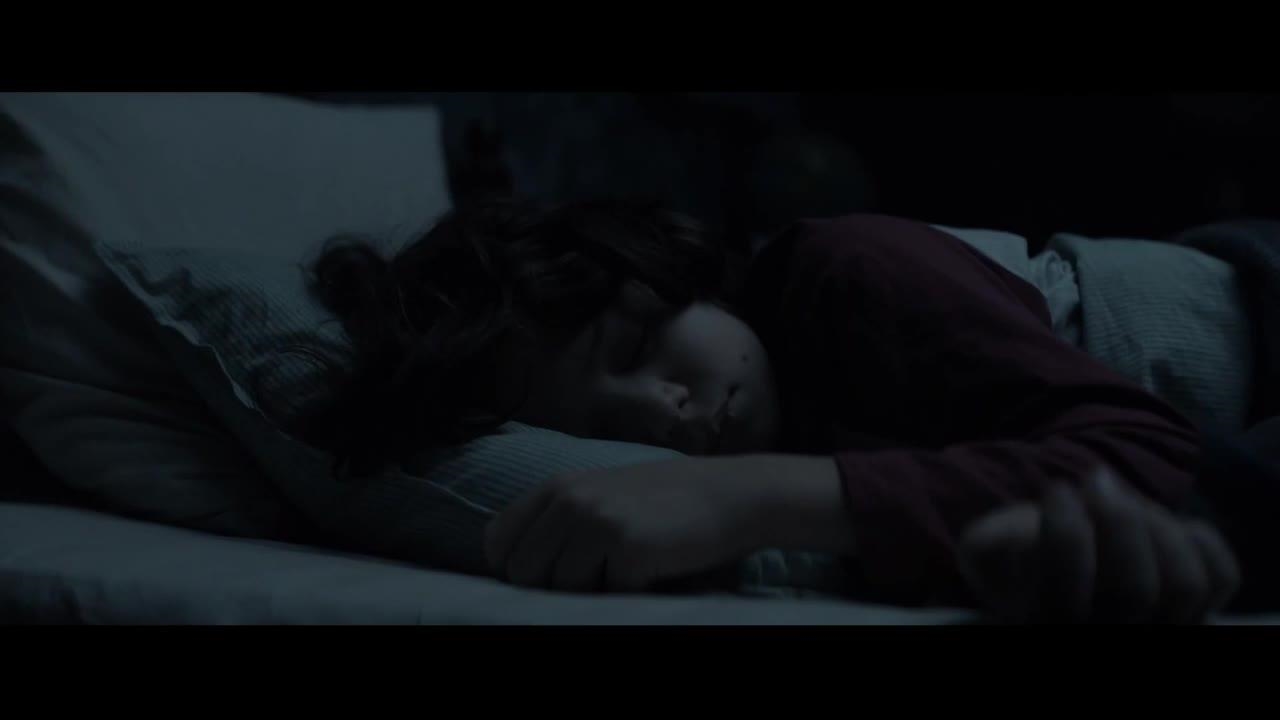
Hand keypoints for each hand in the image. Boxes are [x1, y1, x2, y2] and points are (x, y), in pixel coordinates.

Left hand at [484, 457, 771, 592]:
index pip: (498, 543)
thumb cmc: (668, 502)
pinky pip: (608, 596)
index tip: (550, 575)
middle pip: (524, 575)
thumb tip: (515, 573)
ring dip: (595, 591)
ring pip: (563, 591)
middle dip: (555, 587)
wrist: (734, 494)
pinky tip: (654, 568)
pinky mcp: (626, 548)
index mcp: (557, 487)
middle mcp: (569, 501)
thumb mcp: (602, 495)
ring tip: (629, 566)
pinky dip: (631, 592)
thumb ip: (557, 520)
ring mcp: (595, 523)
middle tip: (599, 574)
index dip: (518, 568)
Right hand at [959, 468, 1239, 623]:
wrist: (1055, 572)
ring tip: (1126, 498)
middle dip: (1117, 520)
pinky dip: (1197, 538)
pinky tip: (1163, 523)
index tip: (1057, 490)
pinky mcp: (1198, 611)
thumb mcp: (982, 548)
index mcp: (1049, 626)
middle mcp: (1112, 637)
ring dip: (1155, 524)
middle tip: (1096, 479)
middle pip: (1135, 590)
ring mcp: (1163, 629)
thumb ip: (989, 541)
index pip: (1064, 601)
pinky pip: (1221, 578)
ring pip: (1183, 584)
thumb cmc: (1015, 559)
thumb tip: (1026, 534)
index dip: (1065, 537)